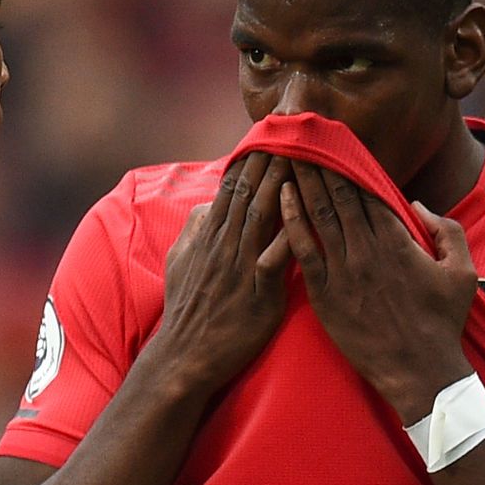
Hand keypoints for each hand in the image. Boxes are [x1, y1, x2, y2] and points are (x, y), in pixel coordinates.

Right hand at [152, 152, 291, 396]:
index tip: (269, 132)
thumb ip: (194, 230)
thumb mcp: (180, 262)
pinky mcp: (257, 291)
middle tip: (292, 128)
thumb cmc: (188, 311)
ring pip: (264, 215)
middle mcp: (225, 244)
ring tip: (301, 154)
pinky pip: (276, 257)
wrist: (184, 357)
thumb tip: (208, 205)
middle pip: (250, 191)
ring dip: (283, 183)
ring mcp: (240, 266)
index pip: (231, 186)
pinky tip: (304, 213)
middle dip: (272, 158)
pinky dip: (289, 233)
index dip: (251, 157)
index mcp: (209, 235)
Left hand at [281, 162, 476, 423]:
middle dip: (320, 163)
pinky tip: (281, 198)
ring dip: (302, 182)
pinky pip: (303, 250)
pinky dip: (291, 222)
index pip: (368, 191)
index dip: (350, 163)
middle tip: (302, 136)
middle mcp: (368, 249)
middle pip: (338, 195)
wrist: (420, 371)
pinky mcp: (325, 293)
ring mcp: (344, 271)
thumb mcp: (462, 272)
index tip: (335, 141)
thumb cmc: (442, 323)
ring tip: (287, 155)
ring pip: (318, 215)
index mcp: (399, 241)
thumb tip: (418, 205)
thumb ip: (445, 231)